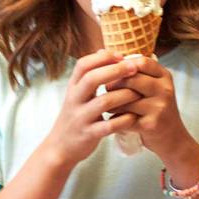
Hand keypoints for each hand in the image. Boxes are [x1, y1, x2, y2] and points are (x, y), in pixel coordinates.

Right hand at [45, 50, 143, 167]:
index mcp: (73, 88)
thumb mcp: (77, 94)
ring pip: (104, 102)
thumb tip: (104, 50)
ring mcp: (81, 118)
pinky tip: (134, 116)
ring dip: (124, 95)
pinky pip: (109, 126)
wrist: (60, 147)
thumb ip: (90, 75)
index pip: (83, 65)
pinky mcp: (89, 135)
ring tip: (139, 92)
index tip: (120, 55)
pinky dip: (124, 120)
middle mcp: (74, 100)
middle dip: (115, 70)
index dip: (102, 57)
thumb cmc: (75, 116)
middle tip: (134, 67)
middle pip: (92, 79)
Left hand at [115, 56, 196, 166]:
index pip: (141, 62)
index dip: (122, 66)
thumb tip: (100, 51)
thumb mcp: (151, 86)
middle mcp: (165, 89)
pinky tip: (114, 119)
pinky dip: (116, 118)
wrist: (171, 138)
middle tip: (107, 91)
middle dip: (114, 84)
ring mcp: (160, 107)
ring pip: (126, 98)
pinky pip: (126, 117)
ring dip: (112, 103)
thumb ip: (130, 71)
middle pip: (132, 78)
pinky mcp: (152, 123)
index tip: (113, 74)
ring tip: (109, 106)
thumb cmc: (155, 108)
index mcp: (164, 76)